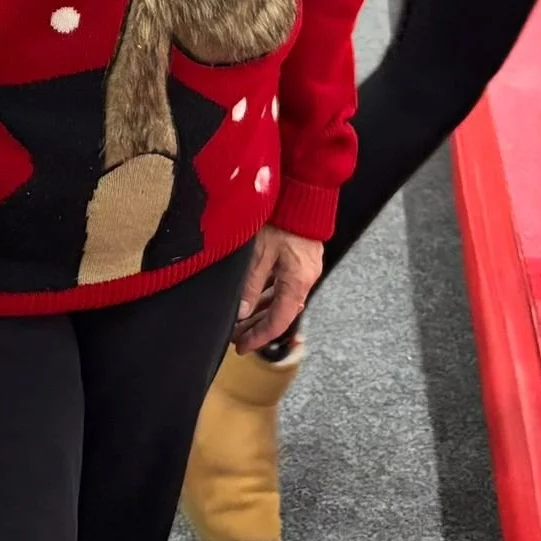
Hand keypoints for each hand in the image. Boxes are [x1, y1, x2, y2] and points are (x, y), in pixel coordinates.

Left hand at [232, 226, 322, 355]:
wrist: (304, 193)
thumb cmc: (284, 217)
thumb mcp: (260, 252)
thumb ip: (251, 283)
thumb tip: (242, 312)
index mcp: (297, 282)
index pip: (277, 322)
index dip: (258, 338)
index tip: (241, 347)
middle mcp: (304, 280)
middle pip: (279, 314)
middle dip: (257, 327)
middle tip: (235, 336)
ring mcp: (303, 270)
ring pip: (280, 300)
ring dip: (261, 311)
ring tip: (240, 320)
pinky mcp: (300, 260)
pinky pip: (283, 286)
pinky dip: (268, 295)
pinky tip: (254, 298)